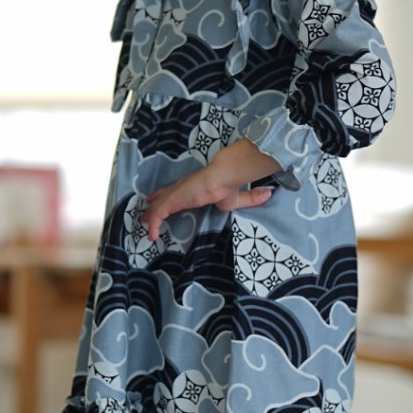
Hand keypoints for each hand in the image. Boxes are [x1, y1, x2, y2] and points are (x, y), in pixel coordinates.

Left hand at [140, 139, 280, 240]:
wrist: (224, 177)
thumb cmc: (229, 186)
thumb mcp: (239, 198)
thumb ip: (251, 198)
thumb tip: (269, 194)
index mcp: (194, 188)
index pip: (177, 191)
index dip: (167, 196)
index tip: (160, 200)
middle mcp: (183, 189)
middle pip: (163, 196)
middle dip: (153, 205)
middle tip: (144, 215)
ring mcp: (176, 193)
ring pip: (157, 206)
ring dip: (149, 216)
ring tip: (144, 227)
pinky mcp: (174, 199)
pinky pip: (157, 213)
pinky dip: (152, 224)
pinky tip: (151, 235)